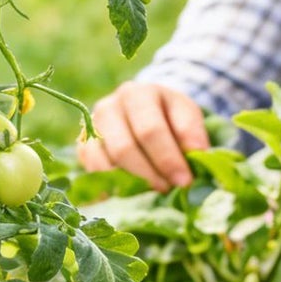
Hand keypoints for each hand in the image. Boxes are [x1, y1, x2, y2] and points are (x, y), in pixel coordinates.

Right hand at [78, 82, 208, 190]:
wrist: (141, 109)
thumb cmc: (167, 114)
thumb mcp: (186, 113)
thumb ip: (192, 131)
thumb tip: (196, 153)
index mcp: (138, 94)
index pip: (150, 130)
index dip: (168, 159)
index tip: (185, 180)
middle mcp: (109, 106)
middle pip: (124, 148)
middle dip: (149, 174)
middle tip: (168, 188)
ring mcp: (91, 128)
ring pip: (105, 163)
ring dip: (131, 181)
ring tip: (153, 187)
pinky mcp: (83, 146)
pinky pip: (92, 171)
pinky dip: (111, 184)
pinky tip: (131, 188)